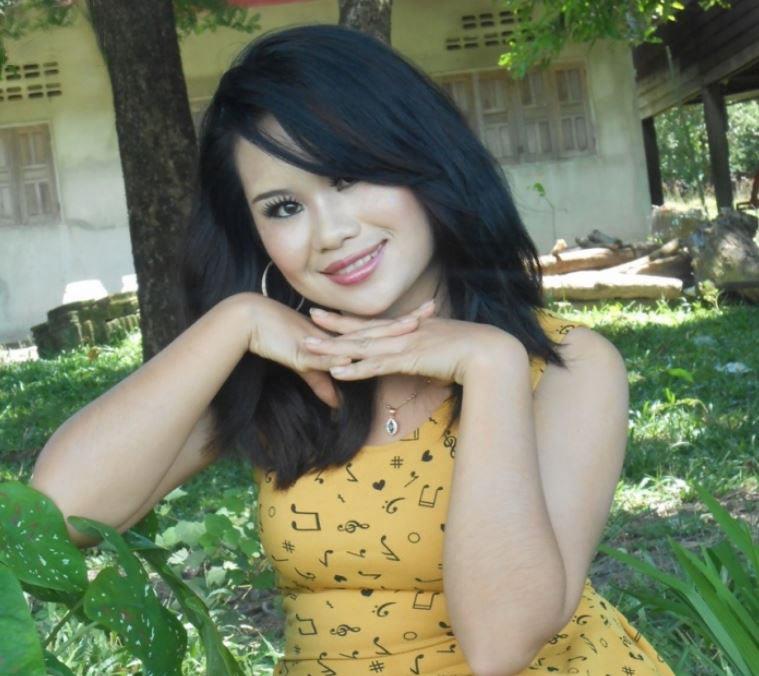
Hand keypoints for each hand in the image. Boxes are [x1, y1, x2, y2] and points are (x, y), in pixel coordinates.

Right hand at [244, 294, 436, 407]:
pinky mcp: (305, 351)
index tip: (423, 317)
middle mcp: (335, 335)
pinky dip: (342, 362)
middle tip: (431, 311)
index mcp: (339, 335)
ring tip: (409, 332)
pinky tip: (359, 361)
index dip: (398, 324)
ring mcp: (323, 341)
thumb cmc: (276, 339)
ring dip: (383, 336)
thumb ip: (322, 382)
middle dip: (405, 321)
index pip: (374, 329)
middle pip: (376, 328)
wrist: (249, 322)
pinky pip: (327, 358)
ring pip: (359, 338)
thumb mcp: (304, 364)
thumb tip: (336, 401)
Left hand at [302, 300, 516, 385]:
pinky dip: (354, 368)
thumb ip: (426, 350)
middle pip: (360, 330)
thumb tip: (420, 357)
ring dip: (333, 349)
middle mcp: (400, 333)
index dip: (348, 320)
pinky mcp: (407, 360)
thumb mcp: (441, 347)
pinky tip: (336, 371)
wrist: (486, 350)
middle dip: (332, 326)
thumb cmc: (468, 349)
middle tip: (307, 319)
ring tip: (309, 348)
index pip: (371, 324)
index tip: (326, 314)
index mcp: (407, 329)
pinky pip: (375, 365)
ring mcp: (402, 345)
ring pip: (360, 347)